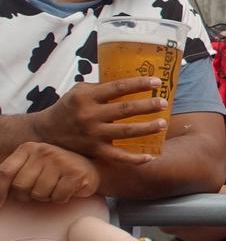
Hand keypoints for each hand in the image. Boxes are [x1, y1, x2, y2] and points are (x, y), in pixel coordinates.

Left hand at [0, 141, 99, 203]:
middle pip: (21, 186)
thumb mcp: (34, 165)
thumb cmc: (57, 170)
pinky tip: (67, 189)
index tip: (0, 204)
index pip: (5, 172)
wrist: (91, 168)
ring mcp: (60, 161)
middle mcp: (43, 151)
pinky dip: (61, 198)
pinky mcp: (75, 173)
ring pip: (39, 194)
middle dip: (28, 195)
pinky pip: (57, 197)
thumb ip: (15, 173)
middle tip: (40, 190)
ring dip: (47, 197)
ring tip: (55, 188)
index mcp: (29, 148)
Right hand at [25, 79, 166, 161]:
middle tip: (164, 103)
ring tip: (163, 124)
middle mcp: (90, 115)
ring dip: (147, 128)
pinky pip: (117, 156)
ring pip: (125, 132)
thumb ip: (101, 87)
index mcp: (87, 96)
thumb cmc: (69, 107)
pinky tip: (150, 157)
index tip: (157, 82)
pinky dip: (134, 159)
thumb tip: (132, 82)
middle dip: (147, 106)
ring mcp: (92, 134)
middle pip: (124, 110)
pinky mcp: (94, 150)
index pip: (118, 87)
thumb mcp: (79, 91)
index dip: (139, 84)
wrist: (46, 132)